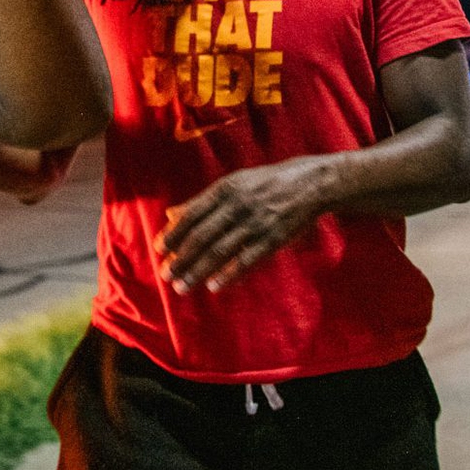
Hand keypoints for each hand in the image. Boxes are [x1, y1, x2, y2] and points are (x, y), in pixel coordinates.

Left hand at [158, 156, 329, 292]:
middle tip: (165, 274)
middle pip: (202, 236)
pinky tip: (213, 286)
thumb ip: (201, 201)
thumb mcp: (231, 184)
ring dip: (198, 271)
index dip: (174, 234)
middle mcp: (237, 207)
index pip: (191, 216)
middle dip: (181, 258)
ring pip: (220, 251)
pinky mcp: (274, 239)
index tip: (159, 250)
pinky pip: (247, 259)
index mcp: (224, 191)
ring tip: (182, 286)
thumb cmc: (264, 183)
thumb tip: (170, 214)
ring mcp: (256, 224)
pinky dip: (229, 274)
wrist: (311, 183)